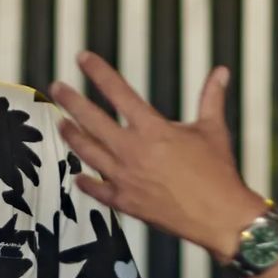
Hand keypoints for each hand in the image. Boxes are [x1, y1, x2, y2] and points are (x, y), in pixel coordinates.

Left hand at [49, 52, 263, 257]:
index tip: (83, 58)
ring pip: (88, 152)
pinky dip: (86, 182)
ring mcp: (125, 178)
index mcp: (153, 129)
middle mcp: (132, 151)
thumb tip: (221, 72)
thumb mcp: (214, 130)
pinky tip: (78, 176)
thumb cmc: (218, 174)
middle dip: (70, 101)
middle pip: (91, 120)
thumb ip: (212, 98)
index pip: (119, 92)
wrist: (221, 218)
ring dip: (72, 136)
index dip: (98, 72)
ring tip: (61, 124)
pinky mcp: (126, 202)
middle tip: (56, 88)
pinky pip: (98, 190)